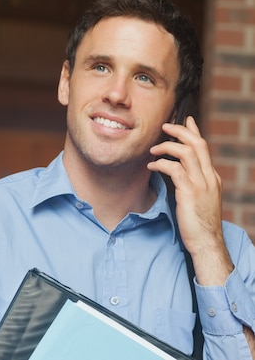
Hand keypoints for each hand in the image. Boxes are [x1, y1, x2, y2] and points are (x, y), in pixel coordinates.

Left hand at [147, 116, 232, 284]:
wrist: (206, 243)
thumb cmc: (198, 224)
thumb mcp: (198, 199)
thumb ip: (191, 183)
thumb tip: (177, 172)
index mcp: (211, 178)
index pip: (204, 148)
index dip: (194, 132)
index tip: (185, 120)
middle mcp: (209, 178)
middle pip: (197, 144)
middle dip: (180, 131)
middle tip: (164, 126)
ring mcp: (201, 185)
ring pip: (186, 152)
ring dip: (167, 146)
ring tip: (152, 149)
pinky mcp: (189, 193)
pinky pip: (174, 169)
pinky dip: (161, 164)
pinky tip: (151, 166)